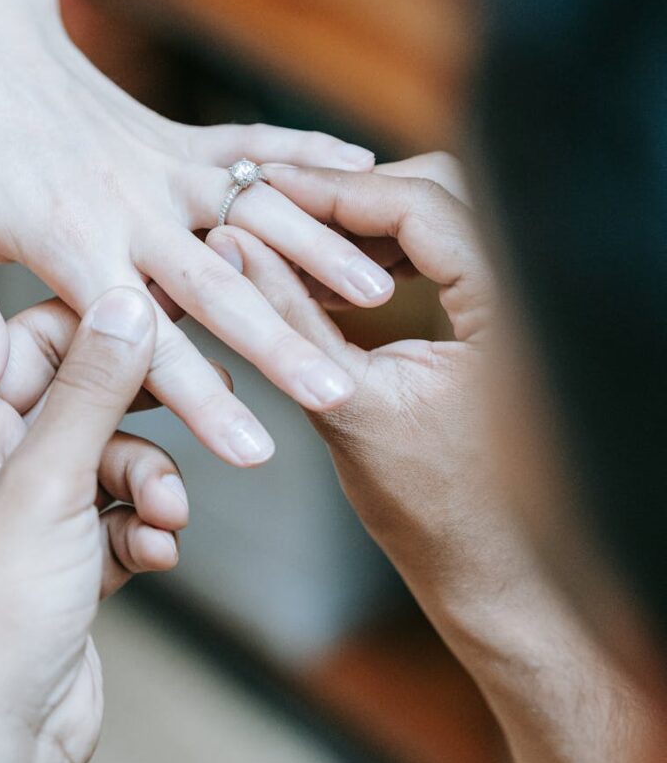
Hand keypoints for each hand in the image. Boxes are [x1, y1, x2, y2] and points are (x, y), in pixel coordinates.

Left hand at [0, 0, 393, 466]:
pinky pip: (252, 145)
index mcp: (70, 241)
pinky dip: (307, 155)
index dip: (203, 399)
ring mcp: (160, 166)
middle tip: (339, 390)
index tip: (253, 451)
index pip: (146, 341)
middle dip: (284, 344)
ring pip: (255, 213)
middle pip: (221, 286)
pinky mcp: (174, 137)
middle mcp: (131, 206)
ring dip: (317, 251)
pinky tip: (359, 166)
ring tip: (376, 291)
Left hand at [0, 288, 185, 762]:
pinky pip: (121, 516)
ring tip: (167, 515)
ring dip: (152, 485)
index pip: (36, 342)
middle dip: (143, 416)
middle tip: (207, 399)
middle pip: (84, 402)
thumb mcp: (45, 484)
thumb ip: (91, 389)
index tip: (169, 316)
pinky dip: (145, 530)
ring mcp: (30, 513)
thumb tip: (124, 304)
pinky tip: (155, 552)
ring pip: (114, 462)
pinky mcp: (66, 558)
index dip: (104, 327)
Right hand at [209, 160, 666, 762]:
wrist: (498, 573)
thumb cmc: (437, 513)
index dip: (337, 193)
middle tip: (275, 208)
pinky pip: (445, 259)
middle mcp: (529, 290)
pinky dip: (389, 257)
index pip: (422, 205)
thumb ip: (288, 319)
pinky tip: (336, 275)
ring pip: (441, 222)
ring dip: (368, 226)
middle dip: (352, 199)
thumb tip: (233, 244)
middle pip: (439, 195)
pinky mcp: (507, 321)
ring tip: (294, 240)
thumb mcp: (347, 407)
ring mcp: (521, 303)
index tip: (267, 189)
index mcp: (512, 305)